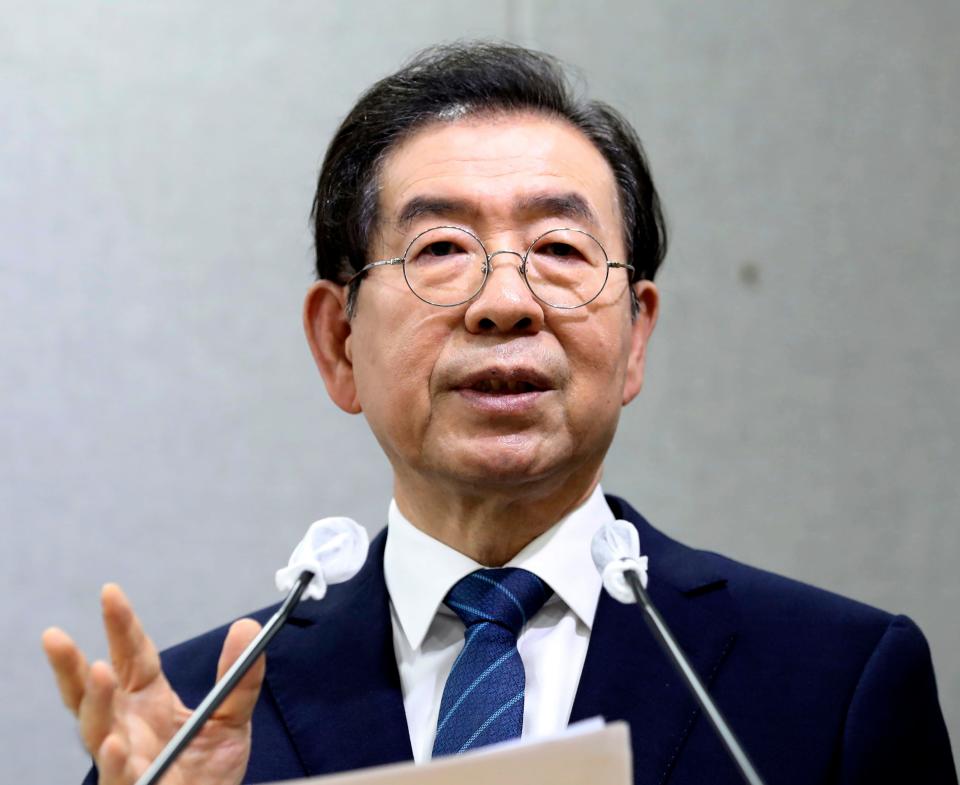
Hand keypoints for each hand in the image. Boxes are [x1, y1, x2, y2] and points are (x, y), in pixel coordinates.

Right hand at [42, 584, 264, 784]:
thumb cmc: (210, 769)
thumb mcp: (232, 717)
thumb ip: (239, 676)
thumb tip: (248, 626)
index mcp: (148, 700)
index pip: (131, 655)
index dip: (121, 625)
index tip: (110, 592)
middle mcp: (126, 725)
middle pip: (93, 690)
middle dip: (72, 664)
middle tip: (58, 636)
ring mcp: (123, 758)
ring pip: (96, 728)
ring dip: (96, 701)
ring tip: (97, 673)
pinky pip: (117, 776)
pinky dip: (114, 761)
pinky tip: (114, 744)